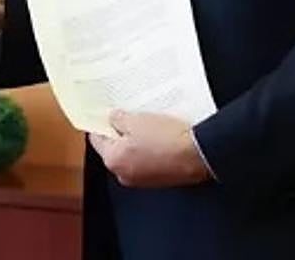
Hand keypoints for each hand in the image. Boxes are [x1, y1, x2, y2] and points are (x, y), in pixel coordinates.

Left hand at [87, 110, 210, 188]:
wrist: (197, 154)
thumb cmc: (165, 138)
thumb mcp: (136, 120)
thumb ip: (118, 119)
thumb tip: (113, 119)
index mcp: (113, 160)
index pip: (96, 140)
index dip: (100, 124)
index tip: (104, 115)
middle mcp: (124, 175)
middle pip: (114, 149)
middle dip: (119, 133)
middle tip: (127, 117)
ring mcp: (142, 180)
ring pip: (131, 155)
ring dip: (135, 142)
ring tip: (146, 125)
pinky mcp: (158, 179)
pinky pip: (146, 161)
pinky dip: (148, 150)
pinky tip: (158, 137)